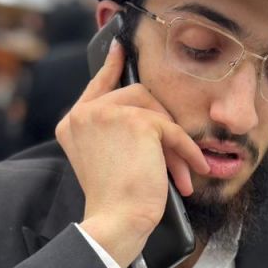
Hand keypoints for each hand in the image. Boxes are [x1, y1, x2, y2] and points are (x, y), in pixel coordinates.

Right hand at [56, 37, 208, 267]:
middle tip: (174, 161)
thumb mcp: (105, 160)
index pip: (97, 85)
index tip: (121, 47)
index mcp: (73, 123)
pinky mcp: (137, 121)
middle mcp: (84, 113)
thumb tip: (151, 116)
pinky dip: (187, 152)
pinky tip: (194, 171)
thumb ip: (114, 132)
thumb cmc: (114, 201)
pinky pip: (173, 131)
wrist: (116, 220)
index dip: (112, 66)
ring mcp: (108, 113)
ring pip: (157, 111)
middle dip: (162, 127)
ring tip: (179, 174)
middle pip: (138, 96)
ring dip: (174, 144)